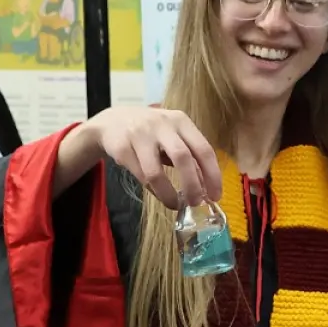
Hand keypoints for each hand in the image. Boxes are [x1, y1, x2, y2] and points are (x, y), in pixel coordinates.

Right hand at [86, 106, 224, 207]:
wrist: (111, 121)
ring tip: (174, 205)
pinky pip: (139, 176)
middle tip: (196, 204)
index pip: (203, 148)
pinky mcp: (122, 148)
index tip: (216, 196)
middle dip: (192, 186)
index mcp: (180, 121)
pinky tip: (157, 193)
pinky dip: (152, 190)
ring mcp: (139, 135)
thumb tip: (206, 185)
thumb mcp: (172, 134)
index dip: (212, 175)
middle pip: (183, 158)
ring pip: (156, 172)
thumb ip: (189, 154)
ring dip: (168, 194)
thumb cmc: (150, 132)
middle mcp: (162, 125)